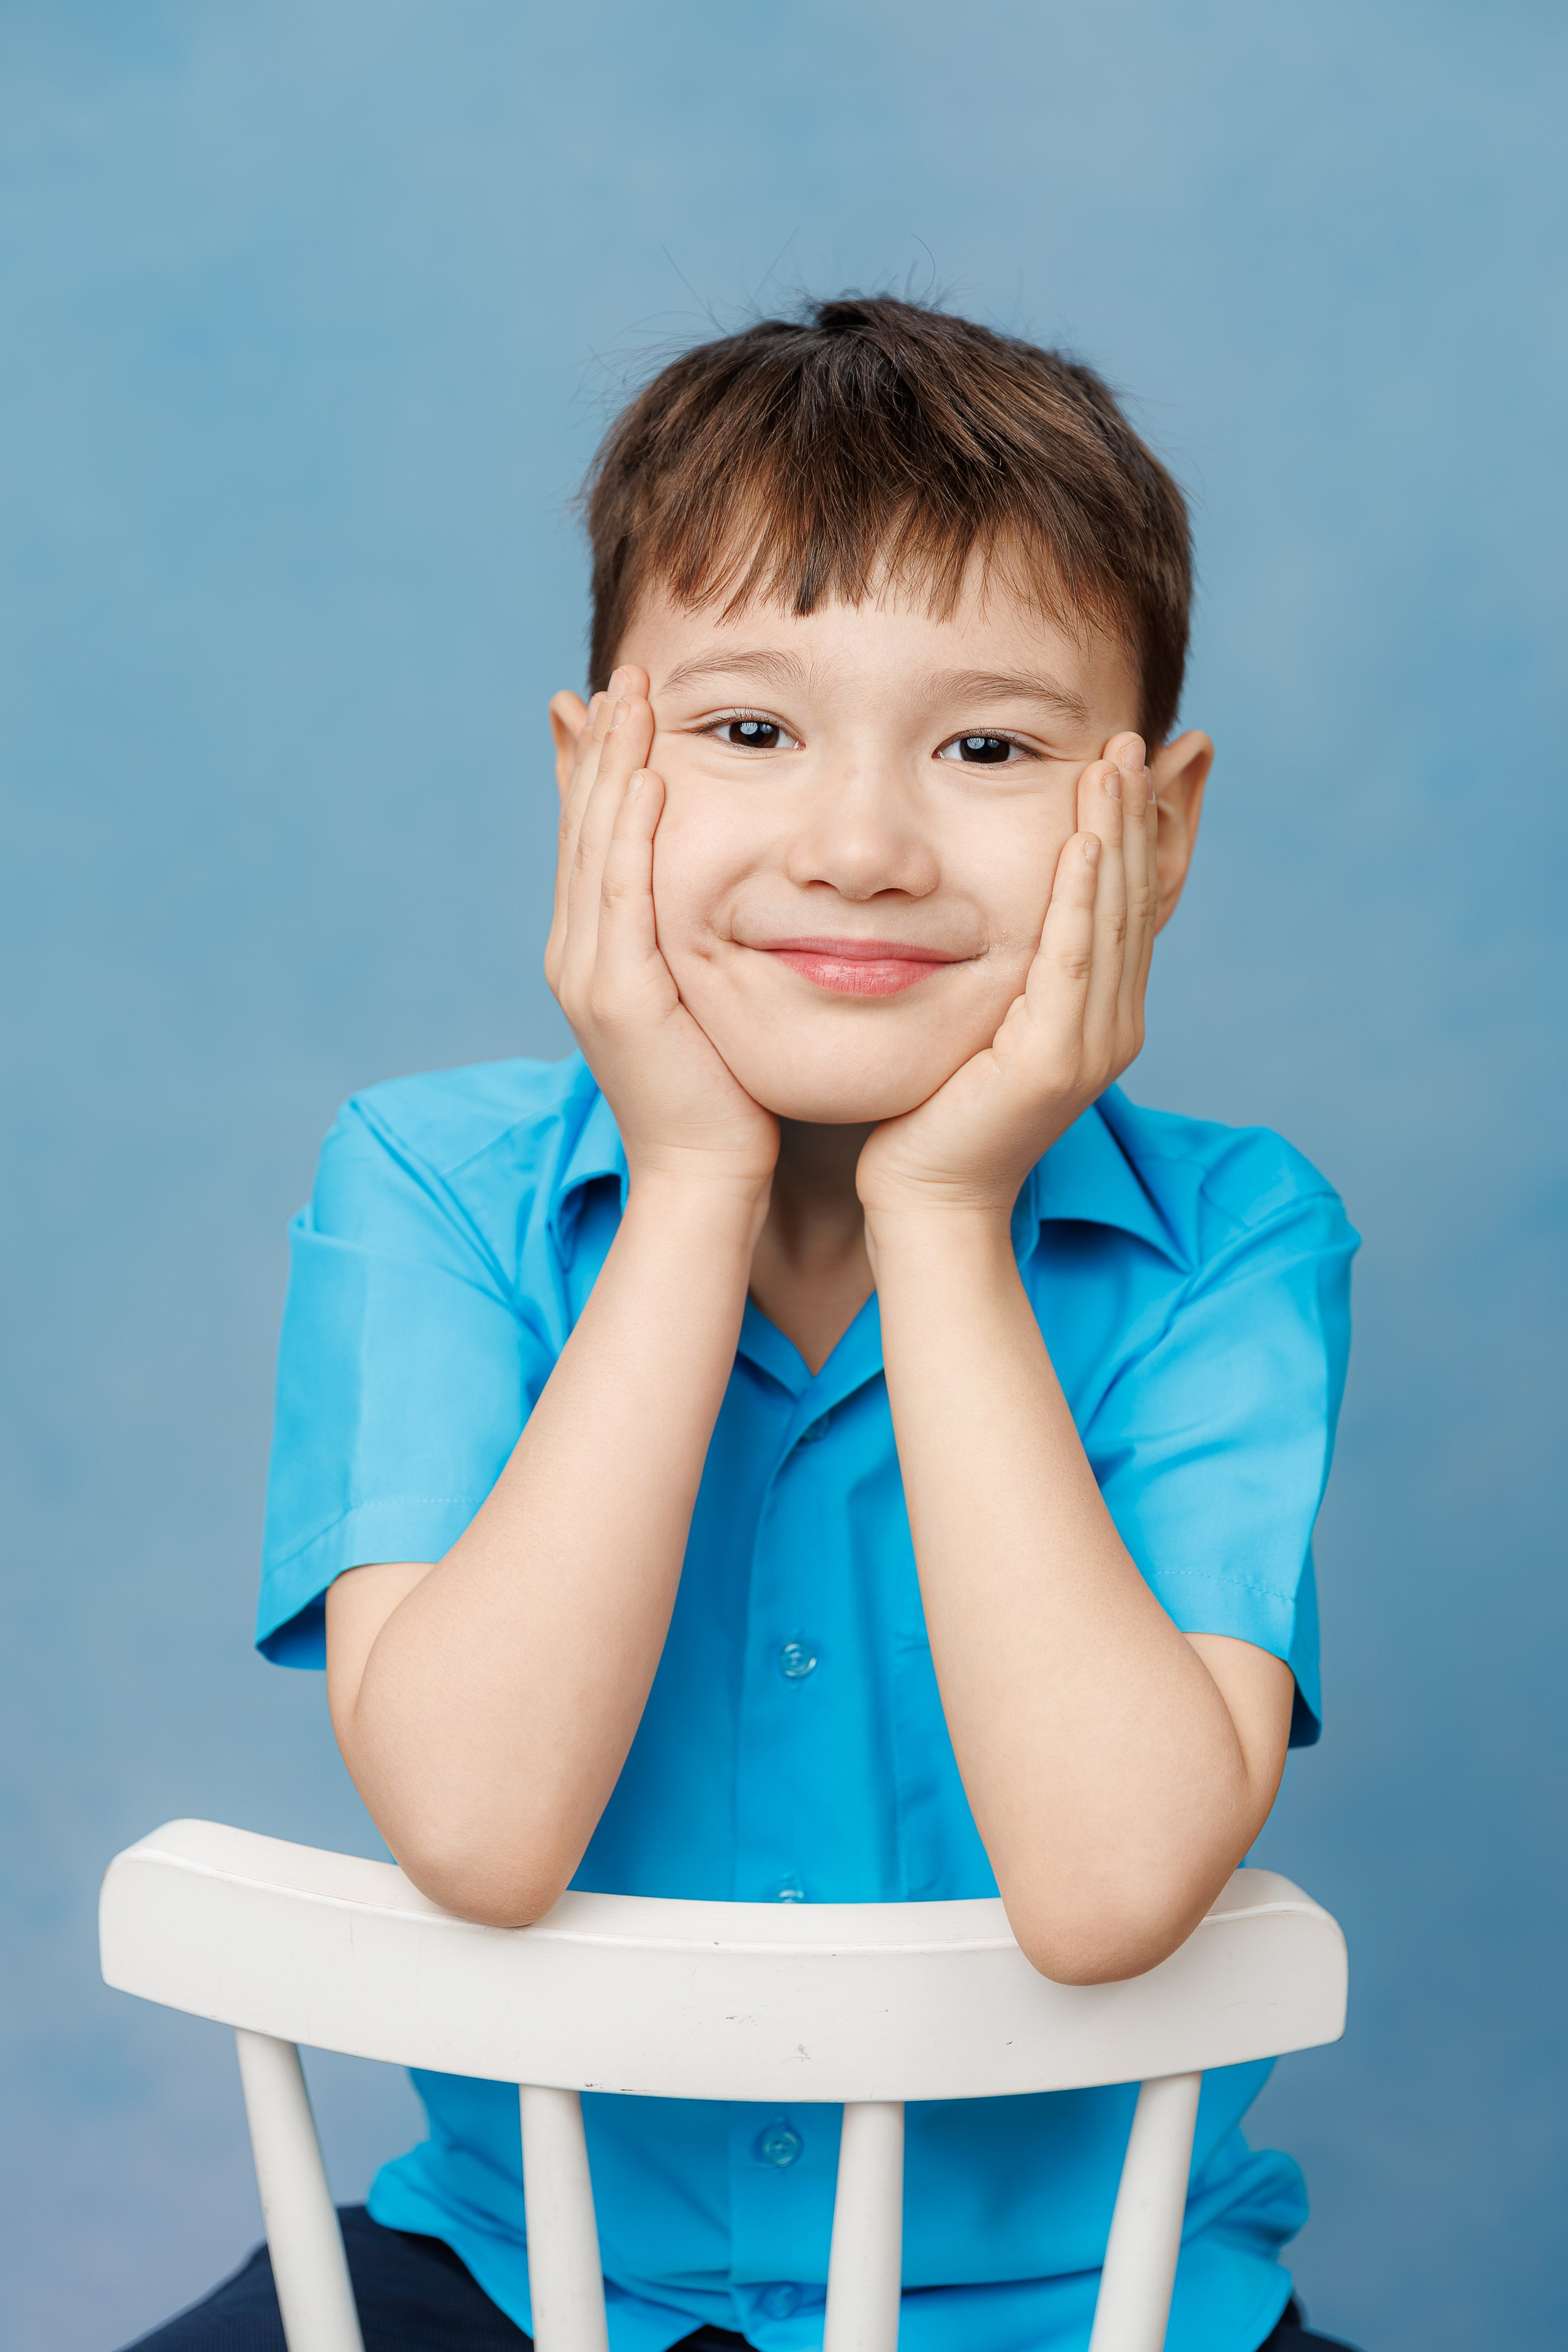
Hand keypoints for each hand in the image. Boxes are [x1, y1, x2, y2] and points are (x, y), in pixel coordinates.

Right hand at [545, 667, 779, 1200]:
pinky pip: (622, 895)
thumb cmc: (720, 1091)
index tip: (613, 698)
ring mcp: (590, 972)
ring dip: (610, 765)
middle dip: (599, 744)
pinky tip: (646, 779)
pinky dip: (630, 832)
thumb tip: (718, 888)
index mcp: (591, 949)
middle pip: (582, 826)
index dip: (595, 764)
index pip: (590, 836)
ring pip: (594, 846)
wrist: (707, 1173)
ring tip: (630, 697)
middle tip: (624, 672)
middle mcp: (576, 952)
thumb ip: (694, 934)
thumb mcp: (700, 991)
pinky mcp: (619, 994)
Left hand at [856, 733, 1154, 1217]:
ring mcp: (1091, 1045)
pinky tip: (1082, 841)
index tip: (1144, 760)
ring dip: (1114, 833)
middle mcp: (1113, 1025)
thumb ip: (1002, 966)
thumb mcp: (979, 1018)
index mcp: (1101, 1014)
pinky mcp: (1055, 1062)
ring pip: (1111, 918)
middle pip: (1135, 898)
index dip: (1142, 830)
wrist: (925, 1201)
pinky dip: (1080, 897)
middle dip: (1139, 813)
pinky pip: (1072, 960)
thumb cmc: (933, 1112)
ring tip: (1114, 761)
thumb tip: (988, 905)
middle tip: (1137, 736)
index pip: (1131, 903)